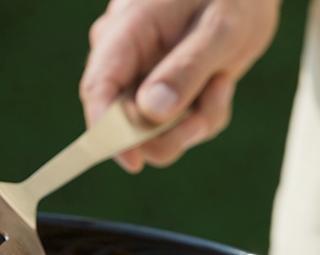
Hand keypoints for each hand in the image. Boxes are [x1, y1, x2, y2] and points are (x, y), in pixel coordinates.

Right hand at [79, 0, 281, 172]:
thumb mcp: (219, 28)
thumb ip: (186, 69)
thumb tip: (151, 111)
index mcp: (125, 34)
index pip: (98, 88)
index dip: (106, 130)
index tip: (131, 161)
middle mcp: (127, 63)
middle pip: (123, 122)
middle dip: (166, 133)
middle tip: (200, 122)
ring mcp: (144, 82)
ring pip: (153, 132)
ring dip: (193, 123)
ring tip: (221, 84)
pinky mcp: (165, 96)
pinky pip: (177, 126)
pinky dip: (204, 115)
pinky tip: (221, 83)